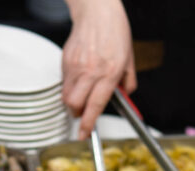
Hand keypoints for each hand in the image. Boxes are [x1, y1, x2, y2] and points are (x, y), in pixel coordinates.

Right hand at [63, 0, 135, 138]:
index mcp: (109, 72)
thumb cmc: (115, 32)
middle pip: (74, 105)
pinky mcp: (66, 60)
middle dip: (77, 114)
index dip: (88, 123)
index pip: (96, 105)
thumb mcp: (129, 59)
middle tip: (83, 112)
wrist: (97, 12)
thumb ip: (127, 83)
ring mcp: (76, 66)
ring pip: (67, 96)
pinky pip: (64, 83)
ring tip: (83, 94)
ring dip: (73, 102)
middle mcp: (91, 71)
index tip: (84, 134)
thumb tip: (125, 99)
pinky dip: (70, 87)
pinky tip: (80, 78)